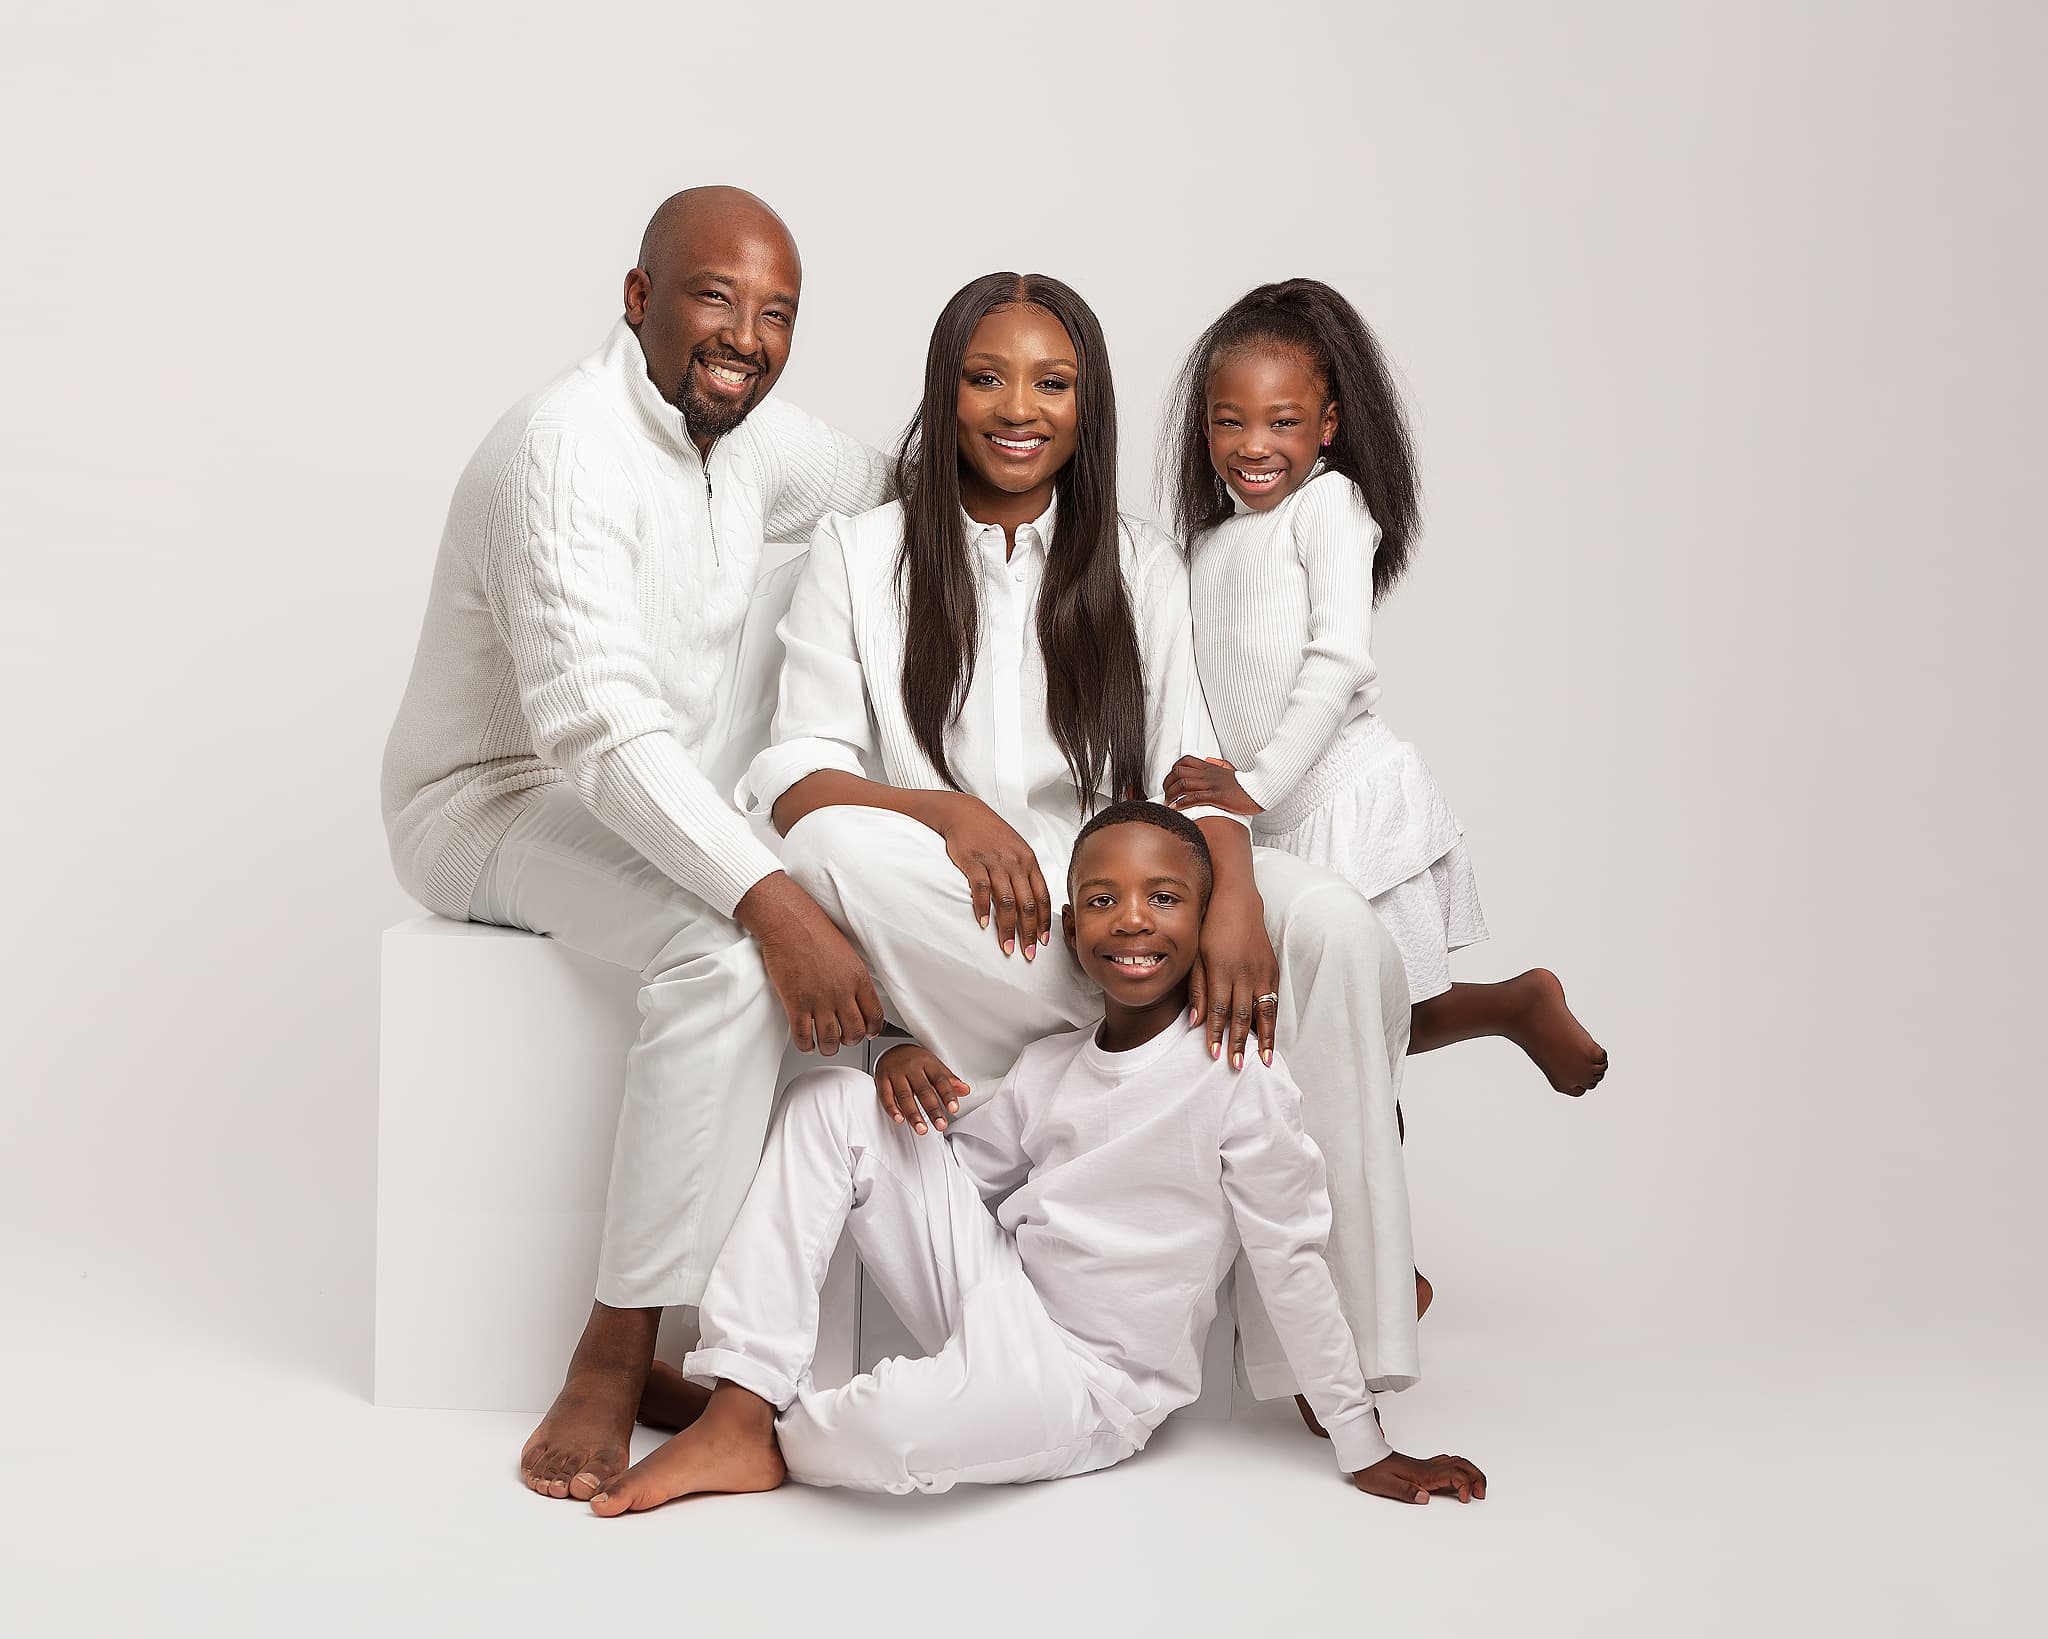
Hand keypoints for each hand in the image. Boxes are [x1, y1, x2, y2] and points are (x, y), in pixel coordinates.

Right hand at [734, 872, 884, 1055]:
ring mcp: (819, 1000)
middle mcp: (841, 992)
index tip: (868, 1032)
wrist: (789, 923)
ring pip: (830, 1040)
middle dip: (850, 1041)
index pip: (874, 1015)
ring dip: (829, 1048)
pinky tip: (806, 1042)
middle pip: (854, 1033)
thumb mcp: (848, 954)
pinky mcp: (796, 1004)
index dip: (872, 1029)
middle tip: (844, 1039)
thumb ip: (855, 978)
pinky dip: (806, 1045)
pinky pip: (803, 1036)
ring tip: (825, 1045)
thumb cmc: (815, 932)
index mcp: (858, 979)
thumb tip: (858, 997)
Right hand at [875, 1043, 968, 1135]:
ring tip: (921, 1128)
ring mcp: (895, 1073)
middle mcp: (911, 1067)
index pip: (940, 1079)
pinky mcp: (882, 1079)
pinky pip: (886, 1095)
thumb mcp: (935, 1066)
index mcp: (927, 1062)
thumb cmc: (916, 1060)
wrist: (894, 1049)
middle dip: (932, 1109)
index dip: (947, 1094)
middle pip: (923, 1090)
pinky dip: (892, 1109)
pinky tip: (899, 1119)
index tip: (953, 1108)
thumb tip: (965, 1090)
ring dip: (913, 1114)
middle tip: (940, 1124)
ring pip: (904, 1095)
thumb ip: (949, 1080)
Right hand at [925, 792, 1052, 959]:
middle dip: (1028, 932)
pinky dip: (984, 909)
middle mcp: (1015, 863)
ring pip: (1006, 901)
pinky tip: (984, 924)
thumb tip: (1034, 901)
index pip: (1042, 896)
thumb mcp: (1016, 849)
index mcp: (1029, 861)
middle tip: (1028, 954)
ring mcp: (994, 862)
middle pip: (1027, 904)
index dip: (1043, 922)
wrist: (964, 812)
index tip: (1042, 941)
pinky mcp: (973, 862)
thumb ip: (1026, 873)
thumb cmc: (991, 833)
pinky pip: (981, 889)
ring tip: (1006, 947)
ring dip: (1008, 928)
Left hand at [1165, 755, 1261, 816]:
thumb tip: (1210, 761)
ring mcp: (1212, 784)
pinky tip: (1177, 809)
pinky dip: (1182, 803)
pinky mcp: (1217, 796)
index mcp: (1211, 768)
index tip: (1171, 781)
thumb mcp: (1231, 770)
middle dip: (1168, 783)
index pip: (1185, 760)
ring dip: (1171, 794)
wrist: (1261, 790)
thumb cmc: (1247, 785)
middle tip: (1166, 794)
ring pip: (1183, 784)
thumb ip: (1219, 765)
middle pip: (1179, 771)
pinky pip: (1195, 797)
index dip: (1173, 770)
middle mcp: (1208, 774)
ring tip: (1168, 804)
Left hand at [1190, 883, 1279, 1068]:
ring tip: (1265, 1060)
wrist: (1237, 902)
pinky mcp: (1272, 970)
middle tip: (1236, 1066)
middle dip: (1239, 1043)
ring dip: (1264, 1038)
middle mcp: (1245, 973)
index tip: (1214, 1055)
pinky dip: (1272, 1021)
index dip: (1216, 1033)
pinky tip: (1270, 1036)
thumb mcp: (1197, 955)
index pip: (1218, 1009)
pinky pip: (1273, 1000)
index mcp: (1222, 969)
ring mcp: (1262, 972)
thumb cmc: (1211, 928)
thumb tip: (1193, 1021)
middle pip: (1242, 1015)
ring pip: (1265, 1011)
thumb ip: (1197, 988)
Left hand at [1351, 1449, 1487, 1504]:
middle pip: (1461, 1465)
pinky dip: (1460, 1469)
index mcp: (1422, 1474)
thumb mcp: (1385, 1485)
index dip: (1464, 1485)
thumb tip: (1424, 1498)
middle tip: (1480, 1494)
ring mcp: (1426, 1466)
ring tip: (1476, 1489)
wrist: (1364, 1456)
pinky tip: (1459, 1478)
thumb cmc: (1372, 1471)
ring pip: (1457, 1462)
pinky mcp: (1423, 1467)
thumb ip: (1405, 1491)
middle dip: (1476, 1477)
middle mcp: (1428, 1468)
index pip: (1453, 1474)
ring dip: (1470, 1473)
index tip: (1464, 1499)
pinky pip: (1448, 1463)